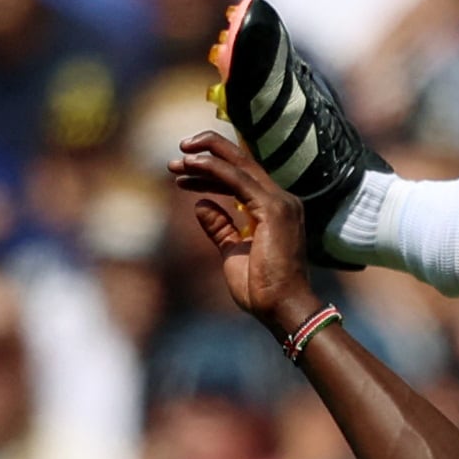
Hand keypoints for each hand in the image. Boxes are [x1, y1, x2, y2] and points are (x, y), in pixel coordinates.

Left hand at [173, 131, 316, 328]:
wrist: (281, 307)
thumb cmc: (261, 288)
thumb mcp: (232, 252)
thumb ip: (220, 227)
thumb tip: (200, 204)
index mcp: (274, 210)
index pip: (242, 178)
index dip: (211, 171)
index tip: (182, 172)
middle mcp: (281, 200)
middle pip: (243, 163)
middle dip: (209, 151)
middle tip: (178, 152)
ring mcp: (279, 203)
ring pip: (239, 166)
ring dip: (205, 158)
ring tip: (177, 160)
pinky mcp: (273, 209)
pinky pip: (237, 180)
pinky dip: (213, 169)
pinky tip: (190, 166)